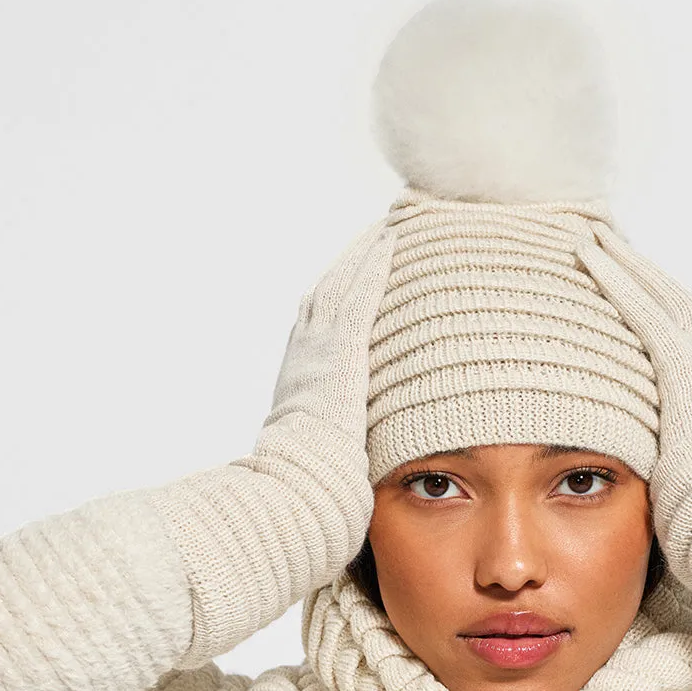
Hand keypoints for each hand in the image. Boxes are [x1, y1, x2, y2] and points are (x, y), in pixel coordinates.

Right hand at [257, 218, 396, 455]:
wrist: (299, 462)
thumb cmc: (310, 464)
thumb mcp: (314, 437)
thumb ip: (327, 426)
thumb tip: (340, 441)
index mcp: (299, 365)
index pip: (316, 314)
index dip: (332, 289)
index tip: (347, 271)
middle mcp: (307, 344)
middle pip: (329, 286)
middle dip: (351, 259)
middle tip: (372, 233)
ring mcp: (323, 342)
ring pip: (345, 280)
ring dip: (366, 251)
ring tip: (387, 226)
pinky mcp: (345, 345)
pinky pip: (362, 294)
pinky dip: (376, 265)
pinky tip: (392, 242)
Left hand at [573, 220, 691, 682]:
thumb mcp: (684, 489)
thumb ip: (662, 470)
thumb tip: (643, 486)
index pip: (664, 338)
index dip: (636, 309)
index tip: (608, 288)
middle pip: (661, 304)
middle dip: (630, 273)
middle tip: (597, 240)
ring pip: (652, 296)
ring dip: (621, 264)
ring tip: (588, 235)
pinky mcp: (682, 370)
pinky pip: (642, 312)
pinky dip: (618, 281)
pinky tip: (591, 256)